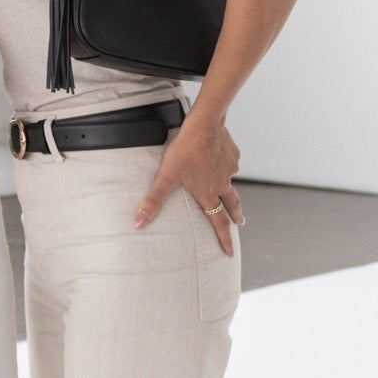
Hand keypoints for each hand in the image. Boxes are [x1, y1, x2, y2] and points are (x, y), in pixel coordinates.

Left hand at [133, 111, 243, 252]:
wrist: (205, 125)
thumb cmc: (184, 151)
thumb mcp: (165, 177)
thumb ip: (152, 201)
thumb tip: (138, 224)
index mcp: (208, 193)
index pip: (218, 222)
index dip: (224, 239)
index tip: (229, 252)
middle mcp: (222, 183)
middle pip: (232, 204)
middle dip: (236, 215)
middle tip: (240, 223)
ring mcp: (230, 168)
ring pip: (230, 181)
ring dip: (229, 186)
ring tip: (225, 185)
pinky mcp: (232, 153)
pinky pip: (230, 162)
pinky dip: (226, 164)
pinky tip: (219, 157)